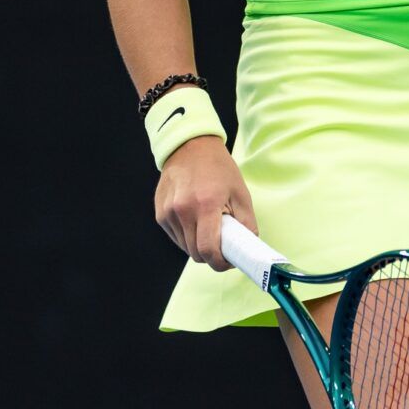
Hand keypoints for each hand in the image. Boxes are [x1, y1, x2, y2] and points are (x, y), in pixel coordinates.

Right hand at [154, 135, 257, 271]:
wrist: (190, 146)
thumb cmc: (217, 168)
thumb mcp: (239, 192)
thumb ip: (246, 222)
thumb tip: (248, 245)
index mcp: (205, 204)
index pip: (208, 249)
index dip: (219, 263)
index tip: (228, 262)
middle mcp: (182, 210)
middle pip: (195, 252)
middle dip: (211, 254)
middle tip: (223, 244)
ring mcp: (168, 212)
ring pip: (185, 247)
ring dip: (198, 245)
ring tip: (209, 225)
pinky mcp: (160, 213)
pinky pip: (176, 237)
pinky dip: (187, 236)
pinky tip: (196, 220)